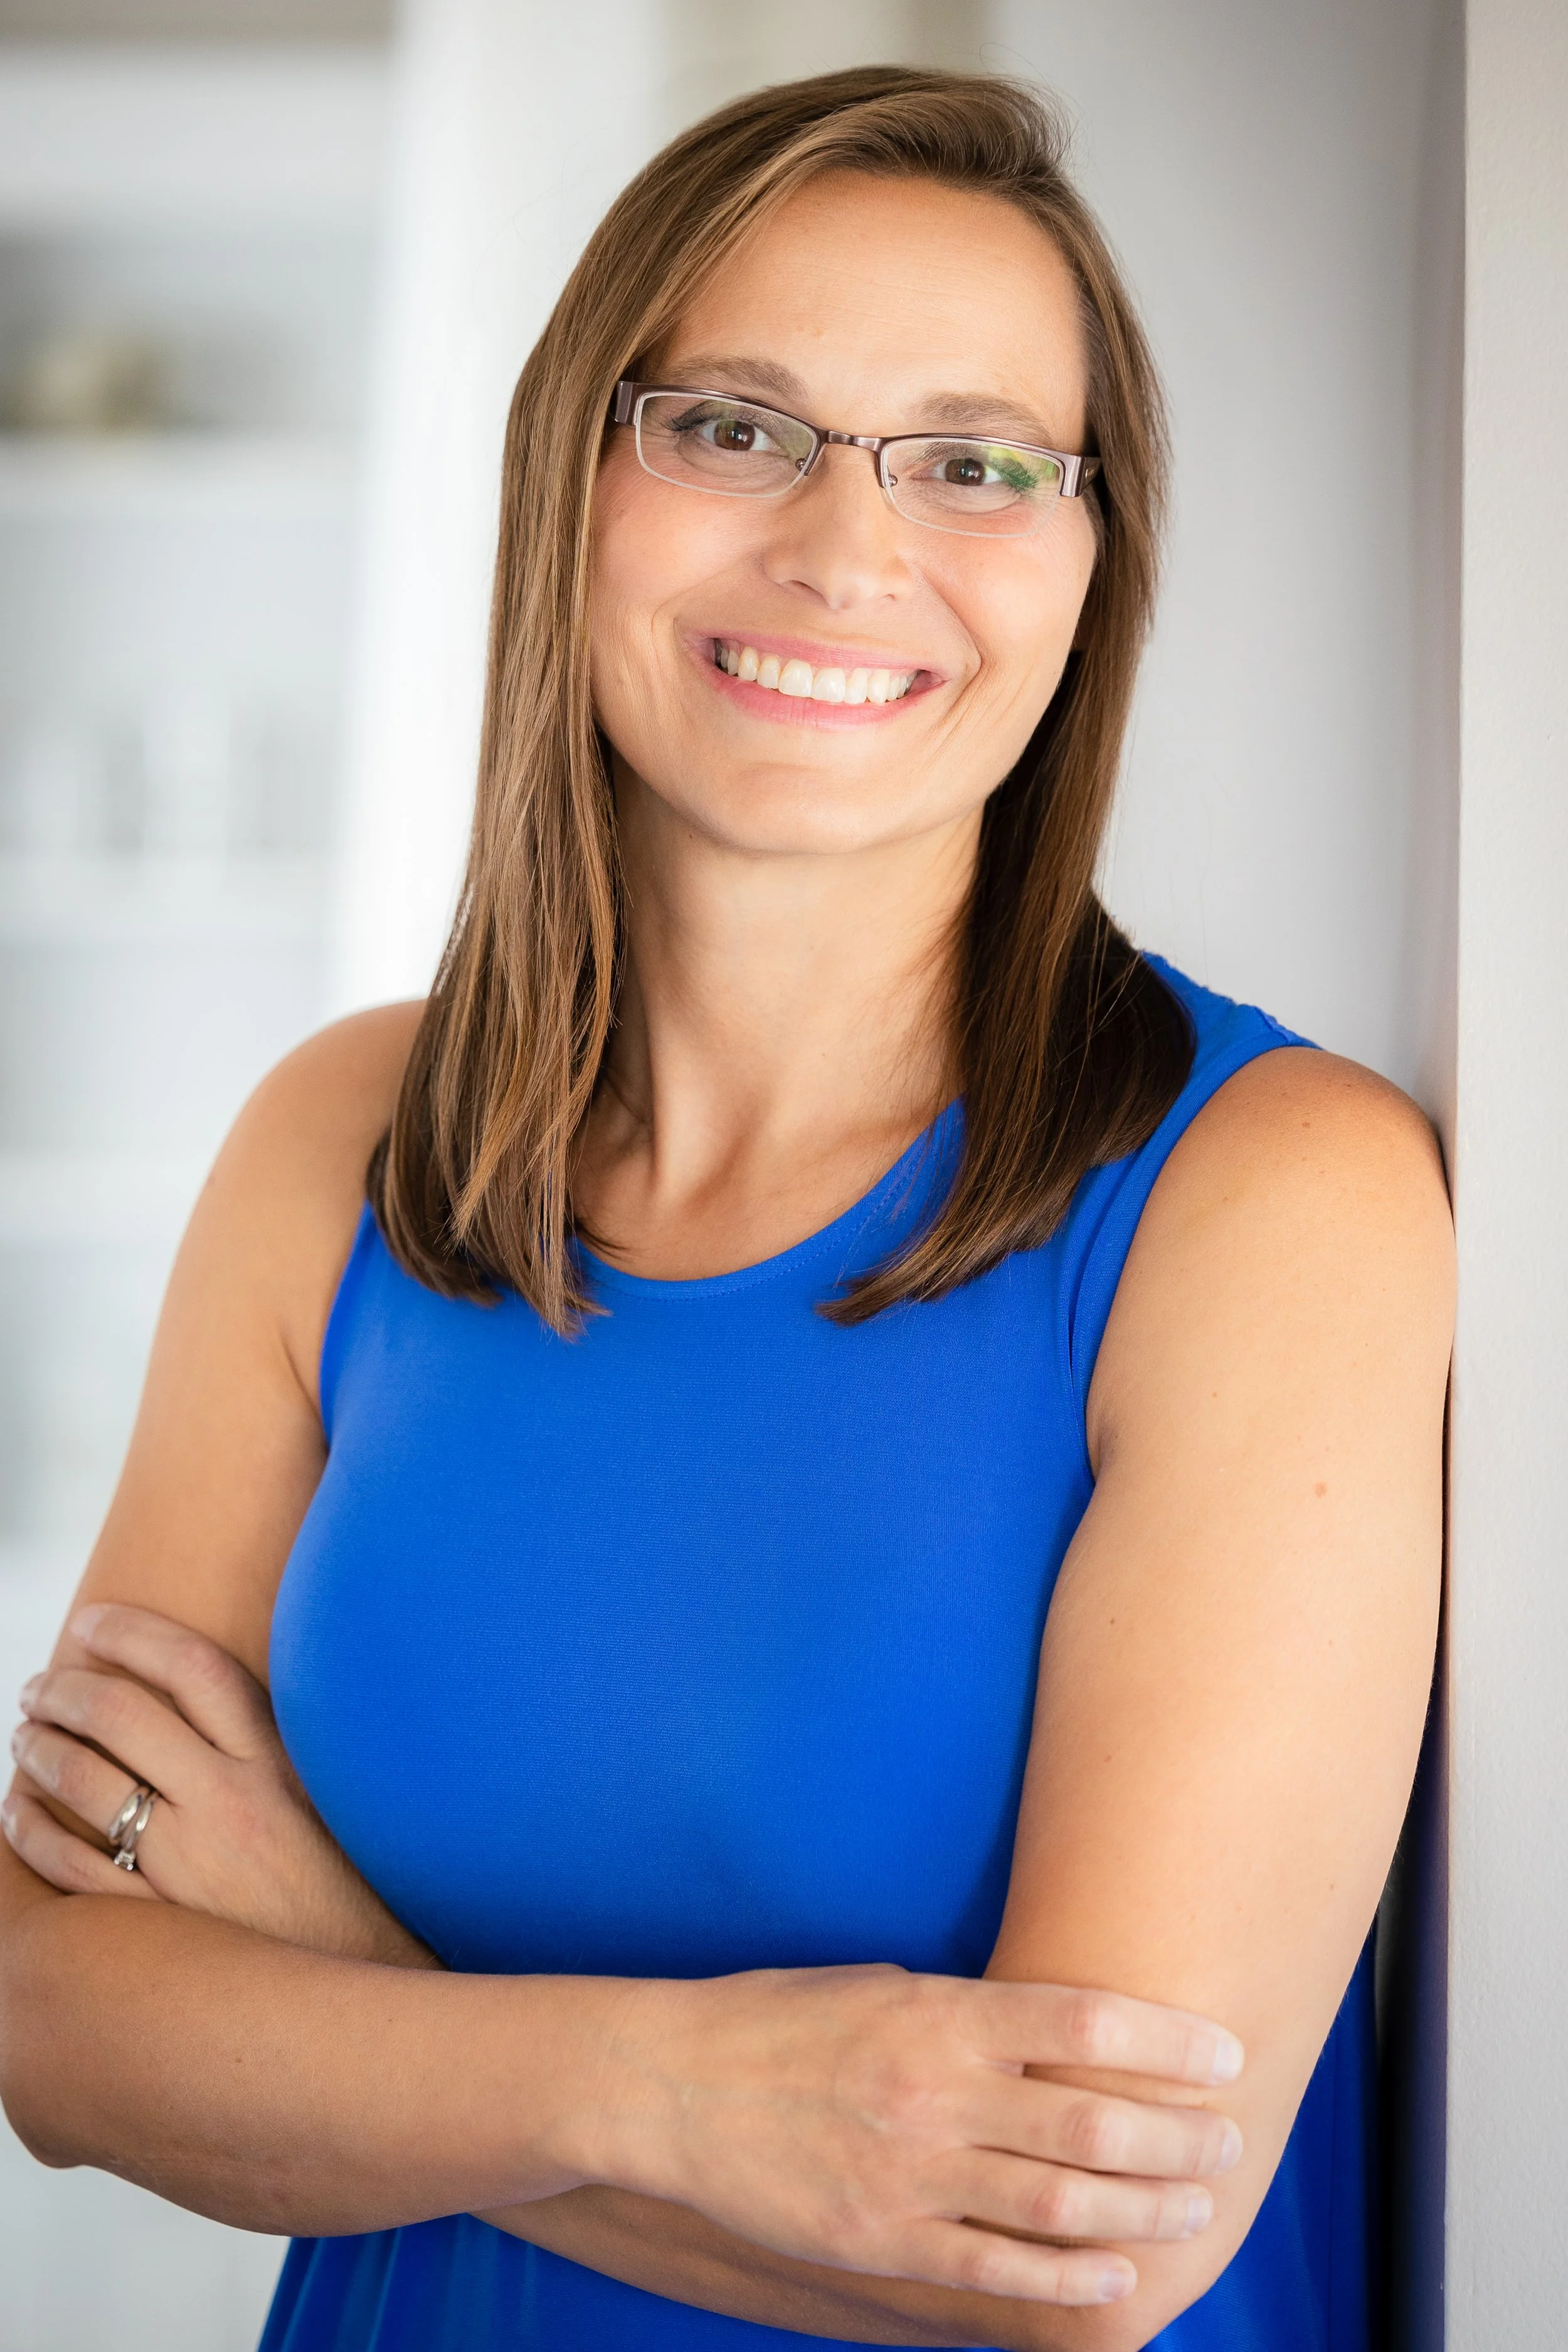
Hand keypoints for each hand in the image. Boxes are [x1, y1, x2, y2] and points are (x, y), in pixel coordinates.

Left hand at [4, 1602, 434, 1968]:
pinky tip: (16, 1816)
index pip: (193, 1667)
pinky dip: (30, 1833)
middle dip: (65, 1691)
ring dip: (40, 1751)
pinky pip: (70, 1867)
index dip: (133, 1633)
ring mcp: (190, 1867)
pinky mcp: (160, 1927)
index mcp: (278, 1763)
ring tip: (25, 1738)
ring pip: (85, 1785)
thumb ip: (273, 1747)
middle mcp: (232, 1804)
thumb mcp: (330, 1797)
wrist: (368, 1986)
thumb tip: (208, 1695)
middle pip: (123, 1716)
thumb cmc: (353, 1887)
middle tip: (38, 1687)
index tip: (91, 1624)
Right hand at [604, 1964, 1245, 2308]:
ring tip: (1195, 2206)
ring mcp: (910, 2170)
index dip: (1168, 2038)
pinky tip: (1117, 2275)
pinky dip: (1068, 2276)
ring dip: (1145, 2207)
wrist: (673, 2086)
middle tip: (1227, 2139)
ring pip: (1061, 2199)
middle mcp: (936, 2089)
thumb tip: (1045, 2030)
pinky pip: (996, 2268)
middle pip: (1092, 2116)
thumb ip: (963, 2013)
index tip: (1223, 2052)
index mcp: (937, 2012)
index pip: (1083, 2019)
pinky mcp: (881, 2239)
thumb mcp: (877, 1984)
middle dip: (1178, 2133)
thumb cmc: (777, 2020)